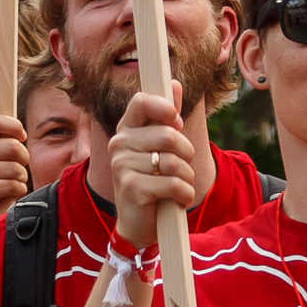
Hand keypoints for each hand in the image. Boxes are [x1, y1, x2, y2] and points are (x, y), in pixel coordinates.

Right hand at [0, 110, 32, 229]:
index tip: (21, 137)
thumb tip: (20, 130)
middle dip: (23, 160)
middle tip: (16, 169)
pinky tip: (7, 194)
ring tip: (10, 183)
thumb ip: (5, 139)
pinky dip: (18, 191)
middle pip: (13, 146)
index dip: (15, 126)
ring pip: (16, 168)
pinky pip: (13, 185)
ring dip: (21, 179)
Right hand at [103, 92, 204, 250]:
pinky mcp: (130, 187)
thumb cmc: (153, 181)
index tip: (176, 121)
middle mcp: (119, 143)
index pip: (141, 101)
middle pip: (168, 135)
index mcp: (126, 129)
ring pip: (173, 162)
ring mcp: (122, 165)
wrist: (139, 223)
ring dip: (187, 178)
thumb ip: (167, 117)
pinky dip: (184, 194)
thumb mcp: (161, 148)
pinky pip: (173, 183)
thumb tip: (174, 83)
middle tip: (182, 167)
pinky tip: (178, 199)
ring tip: (179, 186)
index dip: (164, 106)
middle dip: (186, 154)